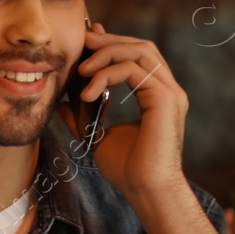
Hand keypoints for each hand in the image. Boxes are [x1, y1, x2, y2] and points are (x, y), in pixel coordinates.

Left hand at [55, 22, 188, 200]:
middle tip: (83, 43)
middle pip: (141, 46)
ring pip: (139, 52)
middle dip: (110, 41)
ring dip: (107, 53)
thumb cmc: (129, 171)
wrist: (146, 191)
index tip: (87, 42)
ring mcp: (170, 92)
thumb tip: (64, 103)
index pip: (138, 56)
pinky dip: (107, 75)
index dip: (113, 44)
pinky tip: (88, 92)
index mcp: (157, 95)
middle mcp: (167, 90)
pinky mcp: (166, 99)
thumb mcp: (98, 136)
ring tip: (81, 69)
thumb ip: (84, 116)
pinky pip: (134, 71)